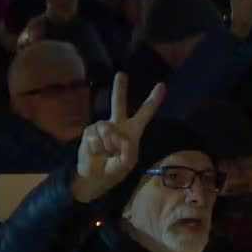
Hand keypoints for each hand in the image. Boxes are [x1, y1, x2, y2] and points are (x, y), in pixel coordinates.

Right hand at [71, 73, 164, 202]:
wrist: (95, 177)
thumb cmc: (114, 169)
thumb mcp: (127, 162)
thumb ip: (126, 148)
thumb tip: (114, 134)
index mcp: (132, 131)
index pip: (145, 113)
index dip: (153, 100)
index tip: (161, 86)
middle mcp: (117, 124)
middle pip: (119, 103)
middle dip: (120, 88)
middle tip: (122, 74)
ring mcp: (102, 127)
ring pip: (108, 128)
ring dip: (109, 144)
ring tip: (107, 153)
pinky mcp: (89, 131)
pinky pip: (96, 136)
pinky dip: (98, 146)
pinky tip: (97, 152)